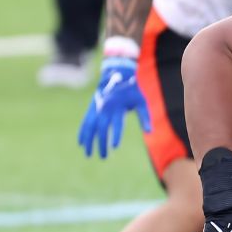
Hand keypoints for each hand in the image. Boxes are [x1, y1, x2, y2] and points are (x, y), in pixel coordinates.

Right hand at [77, 37, 150, 157]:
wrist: (116, 75)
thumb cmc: (132, 91)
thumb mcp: (141, 101)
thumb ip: (145, 116)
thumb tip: (150, 132)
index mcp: (118, 106)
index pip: (117, 123)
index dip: (116, 135)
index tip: (115, 146)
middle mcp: (105, 108)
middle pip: (102, 128)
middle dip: (101, 143)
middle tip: (103, 157)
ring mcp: (96, 108)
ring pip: (90, 127)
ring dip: (89, 141)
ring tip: (89, 154)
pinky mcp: (91, 109)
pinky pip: (85, 122)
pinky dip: (82, 132)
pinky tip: (81, 143)